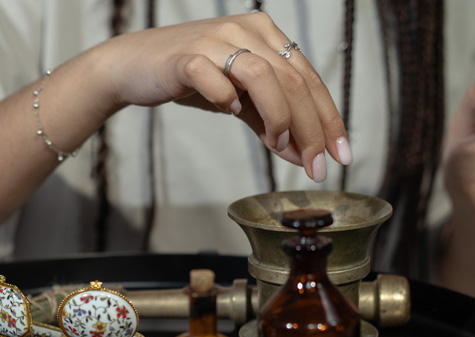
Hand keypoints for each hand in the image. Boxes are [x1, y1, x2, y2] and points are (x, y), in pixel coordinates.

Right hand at [92, 11, 350, 181]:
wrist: (133, 67)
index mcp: (265, 34)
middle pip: (293, 80)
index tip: (341, 155)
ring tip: (280, 145)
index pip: (308, 78)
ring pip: (263, 76)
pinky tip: (231, 111)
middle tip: (317, 166)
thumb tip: (303, 155)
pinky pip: (216, 80)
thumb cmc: (189, 80)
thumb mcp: (238, 100)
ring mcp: (215, 40)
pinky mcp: (185, 57)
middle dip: (311, 129)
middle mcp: (246, 30)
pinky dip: (228, 99)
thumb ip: (270, 123)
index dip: (329, 118)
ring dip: (278, 116)